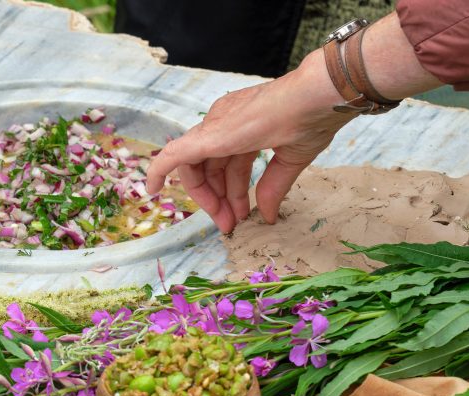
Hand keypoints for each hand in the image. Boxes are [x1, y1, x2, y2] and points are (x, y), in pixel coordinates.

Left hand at [146, 50, 354, 232]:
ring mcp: (215, 125)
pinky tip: (151, 189)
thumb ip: (273, 186)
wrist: (318, 98)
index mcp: (244, 124)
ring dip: (207, 197)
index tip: (243, 214)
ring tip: (225, 221)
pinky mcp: (209, 135)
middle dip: (220, 198)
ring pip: (195, 165)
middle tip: (231, 224)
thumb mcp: (289, 160)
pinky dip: (159, 170)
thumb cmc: (312, 119)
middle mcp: (224, 122)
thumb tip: (267, 215)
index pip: (228, 162)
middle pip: (210, 166)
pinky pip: (174, 155)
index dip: (234, 191)